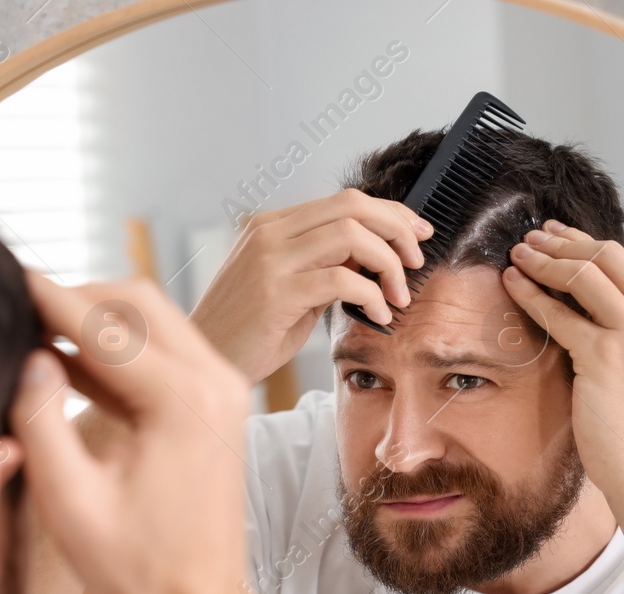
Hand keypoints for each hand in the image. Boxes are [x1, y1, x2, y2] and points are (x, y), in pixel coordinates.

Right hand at [9, 273, 250, 593]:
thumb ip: (39, 419)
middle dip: (76, 299)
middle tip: (20, 311)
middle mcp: (215, 383)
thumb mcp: (67, 499)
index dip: (47, 299)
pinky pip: (164, 355)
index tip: (6, 277)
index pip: (103, 326)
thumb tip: (30, 357)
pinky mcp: (219, 407)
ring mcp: (224, 392)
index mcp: (183, 400)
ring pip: (154, 321)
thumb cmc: (134, 568)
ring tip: (34, 338)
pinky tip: (67, 370)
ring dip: (97, 324)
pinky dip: (118, 353)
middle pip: (138, 301)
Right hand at [190, 189, 432, 381]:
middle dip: (397, 229)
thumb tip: (376, 257)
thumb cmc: (248, 333)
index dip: (389, 213)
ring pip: (351, 236)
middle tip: (417, 261)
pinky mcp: (275, 293)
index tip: (417, 234)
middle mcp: (268, 233)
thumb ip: (325, 266)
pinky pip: (342, 281)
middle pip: (352, 207)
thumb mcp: (291, 289)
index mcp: (271, 225)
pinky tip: (378, 315)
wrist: (207, 363)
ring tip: (399, 295)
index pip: (344, 201)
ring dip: (389, 264)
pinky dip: (372, 296)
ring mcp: (270, 261)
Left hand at [501, 221, 623, 500]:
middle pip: (606, 256)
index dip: (583, 244)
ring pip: (583, 275)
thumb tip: (581, 294)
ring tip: (517, 255)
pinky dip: (530, 294)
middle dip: (563, 243)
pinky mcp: (606, 357)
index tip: (555, 236)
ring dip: (544, 260)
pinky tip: (512, 285)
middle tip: (531, 238)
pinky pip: (559, 314)